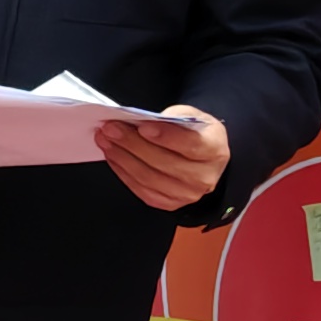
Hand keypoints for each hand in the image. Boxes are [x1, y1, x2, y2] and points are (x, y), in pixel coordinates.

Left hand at [99, 102, 229, 210]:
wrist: (201, 157)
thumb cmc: (194, 133)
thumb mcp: (193, 117)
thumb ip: (174, 117)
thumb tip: (145, 121)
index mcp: (214, 150)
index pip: (190, 145)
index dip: (165, 136)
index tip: (142, 127)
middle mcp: (204, 177)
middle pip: (163, 162)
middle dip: (132, 144)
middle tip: (111, 128)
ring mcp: (186, 194)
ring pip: (148, 177)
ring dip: (122, 157)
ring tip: (106, 140)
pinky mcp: (169, 203)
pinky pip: (141, 189)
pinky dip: (123, 171)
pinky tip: (113, 155)